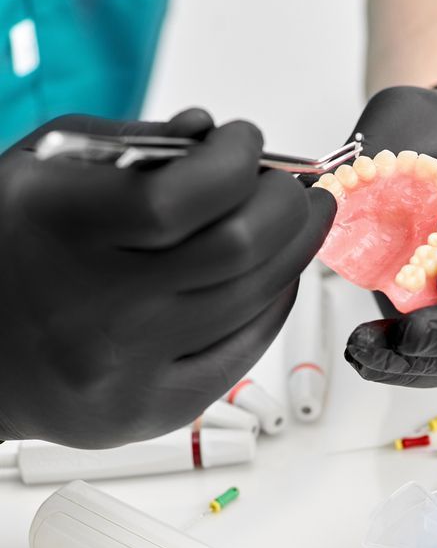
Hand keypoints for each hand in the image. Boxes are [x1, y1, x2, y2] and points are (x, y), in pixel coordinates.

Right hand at [0, 110, 334, 445]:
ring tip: (296, 223)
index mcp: (56, 226)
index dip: (237, 162)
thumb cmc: (8, 253)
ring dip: (292, 251)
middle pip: (237, 249)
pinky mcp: (153, 410)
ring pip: (252, 301)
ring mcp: (126, 368)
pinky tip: (272, 278)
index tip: (246, 144)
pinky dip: (271, 306)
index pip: (184, 196)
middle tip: (291, 187)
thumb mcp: (40, 171)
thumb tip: (213, 136)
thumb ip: (130, 145)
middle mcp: (92, 305)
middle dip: (285, 205)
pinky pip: (243, 352)